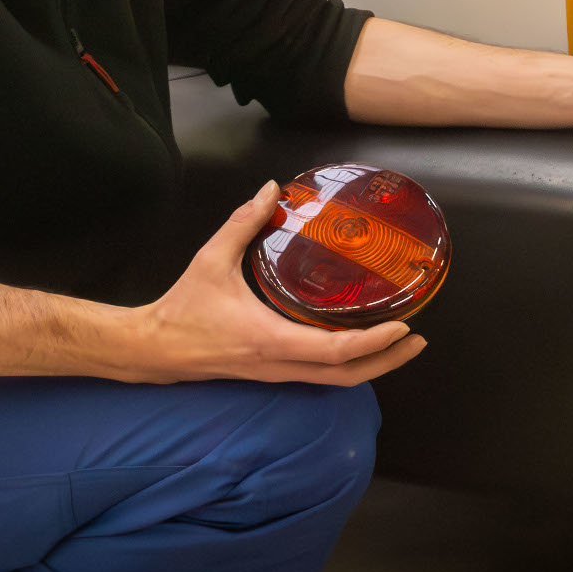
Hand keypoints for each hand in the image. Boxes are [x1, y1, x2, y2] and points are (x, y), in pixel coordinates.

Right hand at [125, 181, 427, 385]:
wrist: (154, 349)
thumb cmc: (184, 308)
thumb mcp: (211, 259)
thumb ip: (242, 222)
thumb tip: (271, 189)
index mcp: (270, 340)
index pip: (334, 352)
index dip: (374, 343)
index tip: (404, 326)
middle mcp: (280, 364)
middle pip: (346, 377)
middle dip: (387, 361)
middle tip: (418, 339)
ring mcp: (277, 374)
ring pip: (335, 382)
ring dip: (372, 366)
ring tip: (400, 343)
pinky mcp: (272, 373)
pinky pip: (319, 376)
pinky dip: (347, 365)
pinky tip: (360, 344)